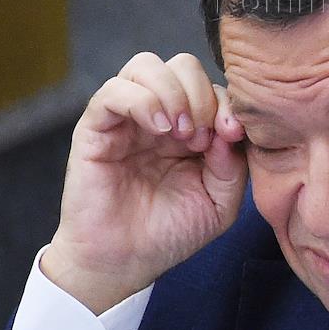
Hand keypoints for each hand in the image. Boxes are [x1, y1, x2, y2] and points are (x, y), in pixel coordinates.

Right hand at [41, 52, 247, 313]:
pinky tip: (158, 129)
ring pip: (146, 65)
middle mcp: (157, 114)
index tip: (232, 134)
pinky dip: (142, 100)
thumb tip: (229, 127)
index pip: (211, 85)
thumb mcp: (220, 201)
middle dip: (200, 94)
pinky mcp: (95, 127)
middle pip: (181, 65)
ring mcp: (126, 118)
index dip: (226, 102)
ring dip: (173, 93)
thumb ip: (233, 162)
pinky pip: (113, 90)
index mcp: (189, 125)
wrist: (125, 264)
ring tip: (180, 133)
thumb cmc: (170, 232)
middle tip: (200, 137)